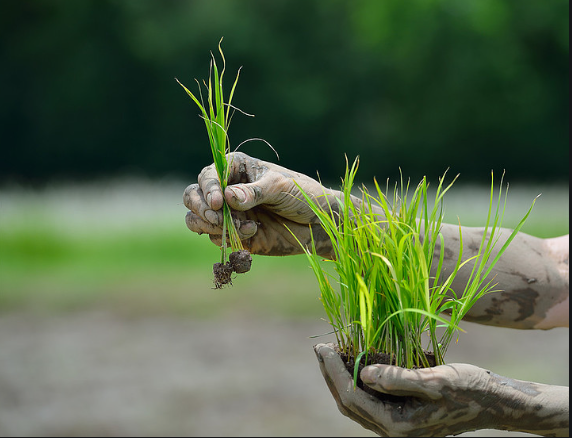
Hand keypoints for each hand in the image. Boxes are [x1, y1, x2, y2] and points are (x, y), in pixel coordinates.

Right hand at [183, 152, 334, 256]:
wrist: (319, 224)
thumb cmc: (304, 195)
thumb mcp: (280, 188)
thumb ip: (254, 192)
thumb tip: (227, 197)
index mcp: (236, 168)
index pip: (208, 175)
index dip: (208, 188)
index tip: (218, 203)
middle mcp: (227, 189)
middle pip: (193, 196)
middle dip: (201, 208)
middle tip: (217, 218)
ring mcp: (229, 213)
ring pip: (197, 218)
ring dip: (210, 225)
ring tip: (237, 227)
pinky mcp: (234, 234)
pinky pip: (214, 237)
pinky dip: (227, 237)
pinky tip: (253, 233)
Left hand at [313, 343, 568, 436]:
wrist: (493, 402)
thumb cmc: (469, 390)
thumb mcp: (435, 381)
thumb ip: (398, 379)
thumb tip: (363, 373)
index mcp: (397, 425)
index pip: (350, 396)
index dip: (333, 370)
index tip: (322, 346)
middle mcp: (392, 430)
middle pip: (347, 402)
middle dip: (330, 373)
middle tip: (320, 346)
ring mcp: (396, 424)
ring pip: (356, 401)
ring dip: (341, 376)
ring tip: (332, 352)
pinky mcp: (401, 415)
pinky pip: (369, 399)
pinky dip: (357, 380)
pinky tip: (355, 361)